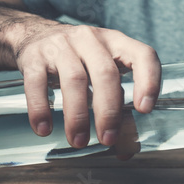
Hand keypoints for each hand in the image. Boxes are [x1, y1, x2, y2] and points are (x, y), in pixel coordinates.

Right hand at [13, 20, 160, 151]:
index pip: (142, 55)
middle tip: (108, 138)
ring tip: (79, 141)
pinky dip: (41, 108)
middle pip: (105, 73)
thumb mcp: (103, 72)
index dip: (148, 81)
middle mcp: (92, 40)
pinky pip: (37, 83)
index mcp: (117, 42)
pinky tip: (45, 129)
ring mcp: (62, 45)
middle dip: (109, 110)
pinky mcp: (34, 56)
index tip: (145, 110)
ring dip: (77, 115)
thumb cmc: (81, 60)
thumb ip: (119, 108)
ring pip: (74, 80)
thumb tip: (126, 150)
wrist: (35, 34)